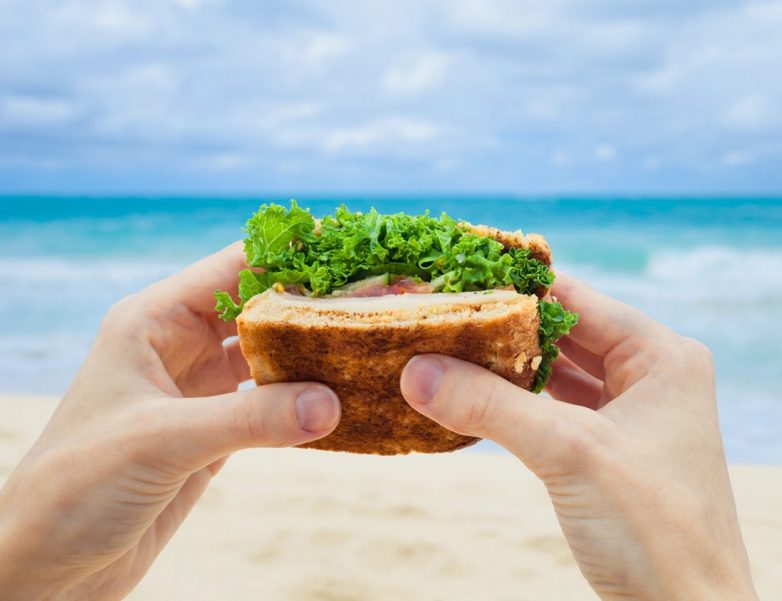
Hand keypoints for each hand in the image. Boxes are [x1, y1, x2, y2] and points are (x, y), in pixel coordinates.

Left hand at [0, 244, 340, 600]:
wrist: (48, 567)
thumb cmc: (75, 488)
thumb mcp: (162, 441)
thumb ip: (250, 419)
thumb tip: (333, 402)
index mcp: (152, 322)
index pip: (234, 268)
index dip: (292, 257)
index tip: (356, 254)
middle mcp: (178, 348)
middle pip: (261, 308)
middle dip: (315, 304)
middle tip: (380, 303)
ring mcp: (199, 391)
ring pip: (270, 355)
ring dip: (315, 354)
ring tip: (373, 347)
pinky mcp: (215, 434)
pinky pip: (273, 404)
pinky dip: (307, 401)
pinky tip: (345, 400)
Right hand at [401, 273, 757, 599]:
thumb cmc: (655, 531)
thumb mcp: (569, 454)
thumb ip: (491, 406)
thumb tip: (416, 370)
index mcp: (663, 356)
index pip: (576, 299)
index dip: (512, 286)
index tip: (451, 275)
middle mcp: (654, 375)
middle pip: (565, 333)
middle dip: (502, 329)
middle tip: (437, 314)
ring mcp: (636, 415)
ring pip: (560, 374)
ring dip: (508, 368)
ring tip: (445, 351)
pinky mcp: (617, 452)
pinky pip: (560, 411)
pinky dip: (520, 405)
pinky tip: (477, 398)